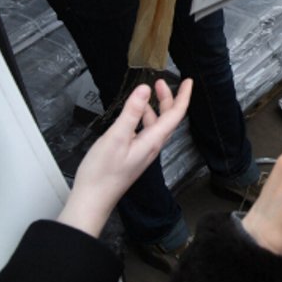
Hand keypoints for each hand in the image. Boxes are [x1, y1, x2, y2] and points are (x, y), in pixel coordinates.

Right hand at [58, 79, 191, 236]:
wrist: (93, 199)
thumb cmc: (102, 172)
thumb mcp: (116, 137)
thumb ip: (131, 112)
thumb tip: (145, 89)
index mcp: (153, 140)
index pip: (175, 115)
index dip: (183, 96)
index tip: (188, 81)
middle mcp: (152, 146)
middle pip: (168, 119)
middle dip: (168, 98)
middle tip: (161, 81)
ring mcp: (143, 151)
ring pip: (156, 125)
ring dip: (155, 107)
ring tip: (147, 93)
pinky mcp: (134, 155)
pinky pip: (145, 132)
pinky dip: (143, 118)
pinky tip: (133, 115)